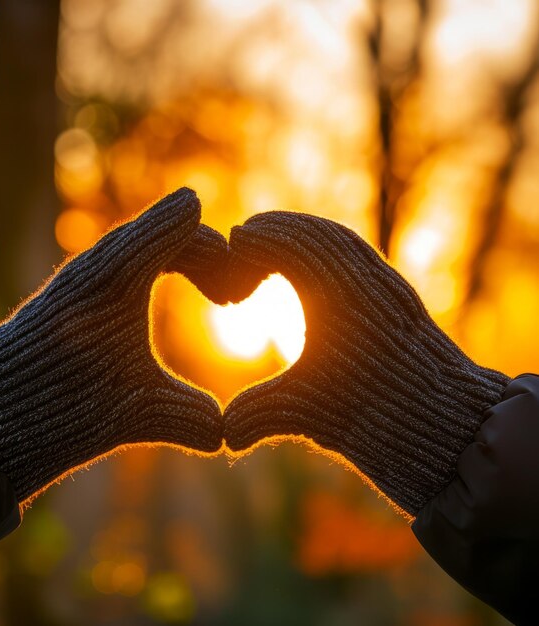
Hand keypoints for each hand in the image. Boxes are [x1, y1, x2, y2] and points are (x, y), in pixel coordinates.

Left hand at [0, 188, 223, 503]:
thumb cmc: (64, 403)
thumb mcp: (137, 409)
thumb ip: (187, 415)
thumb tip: (225, 435)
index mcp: (119, 275)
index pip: (180, 232)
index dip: (217, 255)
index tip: (238, 291)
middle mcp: (99, 264)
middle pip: (164, 233)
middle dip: (204, 253)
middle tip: (231, 292)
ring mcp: (85, 275)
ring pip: (143, 245)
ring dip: (180, 257)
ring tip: (212, 291)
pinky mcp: (76, 293)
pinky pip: (124, 261)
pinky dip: (155, 268)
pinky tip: (166, 296)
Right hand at [220, 212, 508, 515]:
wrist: (451, 426)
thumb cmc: (377, 417)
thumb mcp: (309, 412)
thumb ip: (258, 415)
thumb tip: (225, 434)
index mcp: (339, 294)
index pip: (291, 244)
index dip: (255, 242)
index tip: (232, 246)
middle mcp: (368, 279)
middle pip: (317, 232)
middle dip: (276, 230)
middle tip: (245, 235)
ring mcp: (388, 285)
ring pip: (341, 240)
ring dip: (304, 236)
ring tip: (273, 246)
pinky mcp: (398, 298)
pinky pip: (360, 256)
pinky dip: (329, 249)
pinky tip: (314, 270)